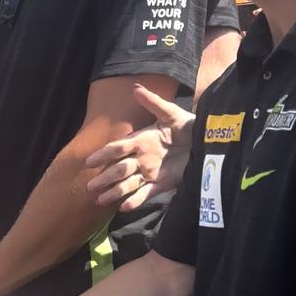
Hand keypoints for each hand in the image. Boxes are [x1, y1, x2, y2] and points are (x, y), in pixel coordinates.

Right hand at [85, 83, 194, 210]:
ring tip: (100, 200)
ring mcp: (150, 172)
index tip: (88, 161)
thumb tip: (134, 88)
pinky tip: (123, 207)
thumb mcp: (170, 113)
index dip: (103, 155)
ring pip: (127, 184)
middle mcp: (141, 158)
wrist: (206, 142)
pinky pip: (145, 194)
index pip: (117, 149)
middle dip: (104, 178)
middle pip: (118, 169)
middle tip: (89, 186)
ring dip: (114, 191)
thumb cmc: (187, 125)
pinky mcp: (162, 184)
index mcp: (140, 140)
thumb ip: (152, 102)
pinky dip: (134, 200)